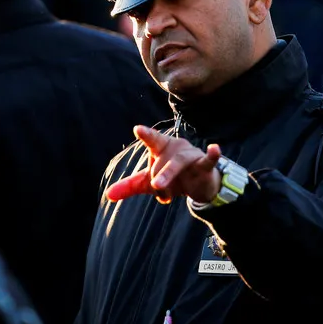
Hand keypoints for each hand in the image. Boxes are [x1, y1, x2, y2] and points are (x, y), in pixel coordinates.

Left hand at [105, 125, 222, 203]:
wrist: (198, 187)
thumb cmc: (171, 177)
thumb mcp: (148, 183)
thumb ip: (130, 186)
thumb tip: (108, 194)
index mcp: (161, 147)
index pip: (152, 139)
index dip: (146, 134)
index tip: (138, 129)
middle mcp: (176, 147)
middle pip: (163, 160)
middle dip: (158, 175)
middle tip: (155, 187)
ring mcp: (191, 154)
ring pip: (179, 163)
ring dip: (170, 175)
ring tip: (164, 195)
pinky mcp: (205, 165)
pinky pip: (209, 159)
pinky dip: (212, 154)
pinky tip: (214, 148)